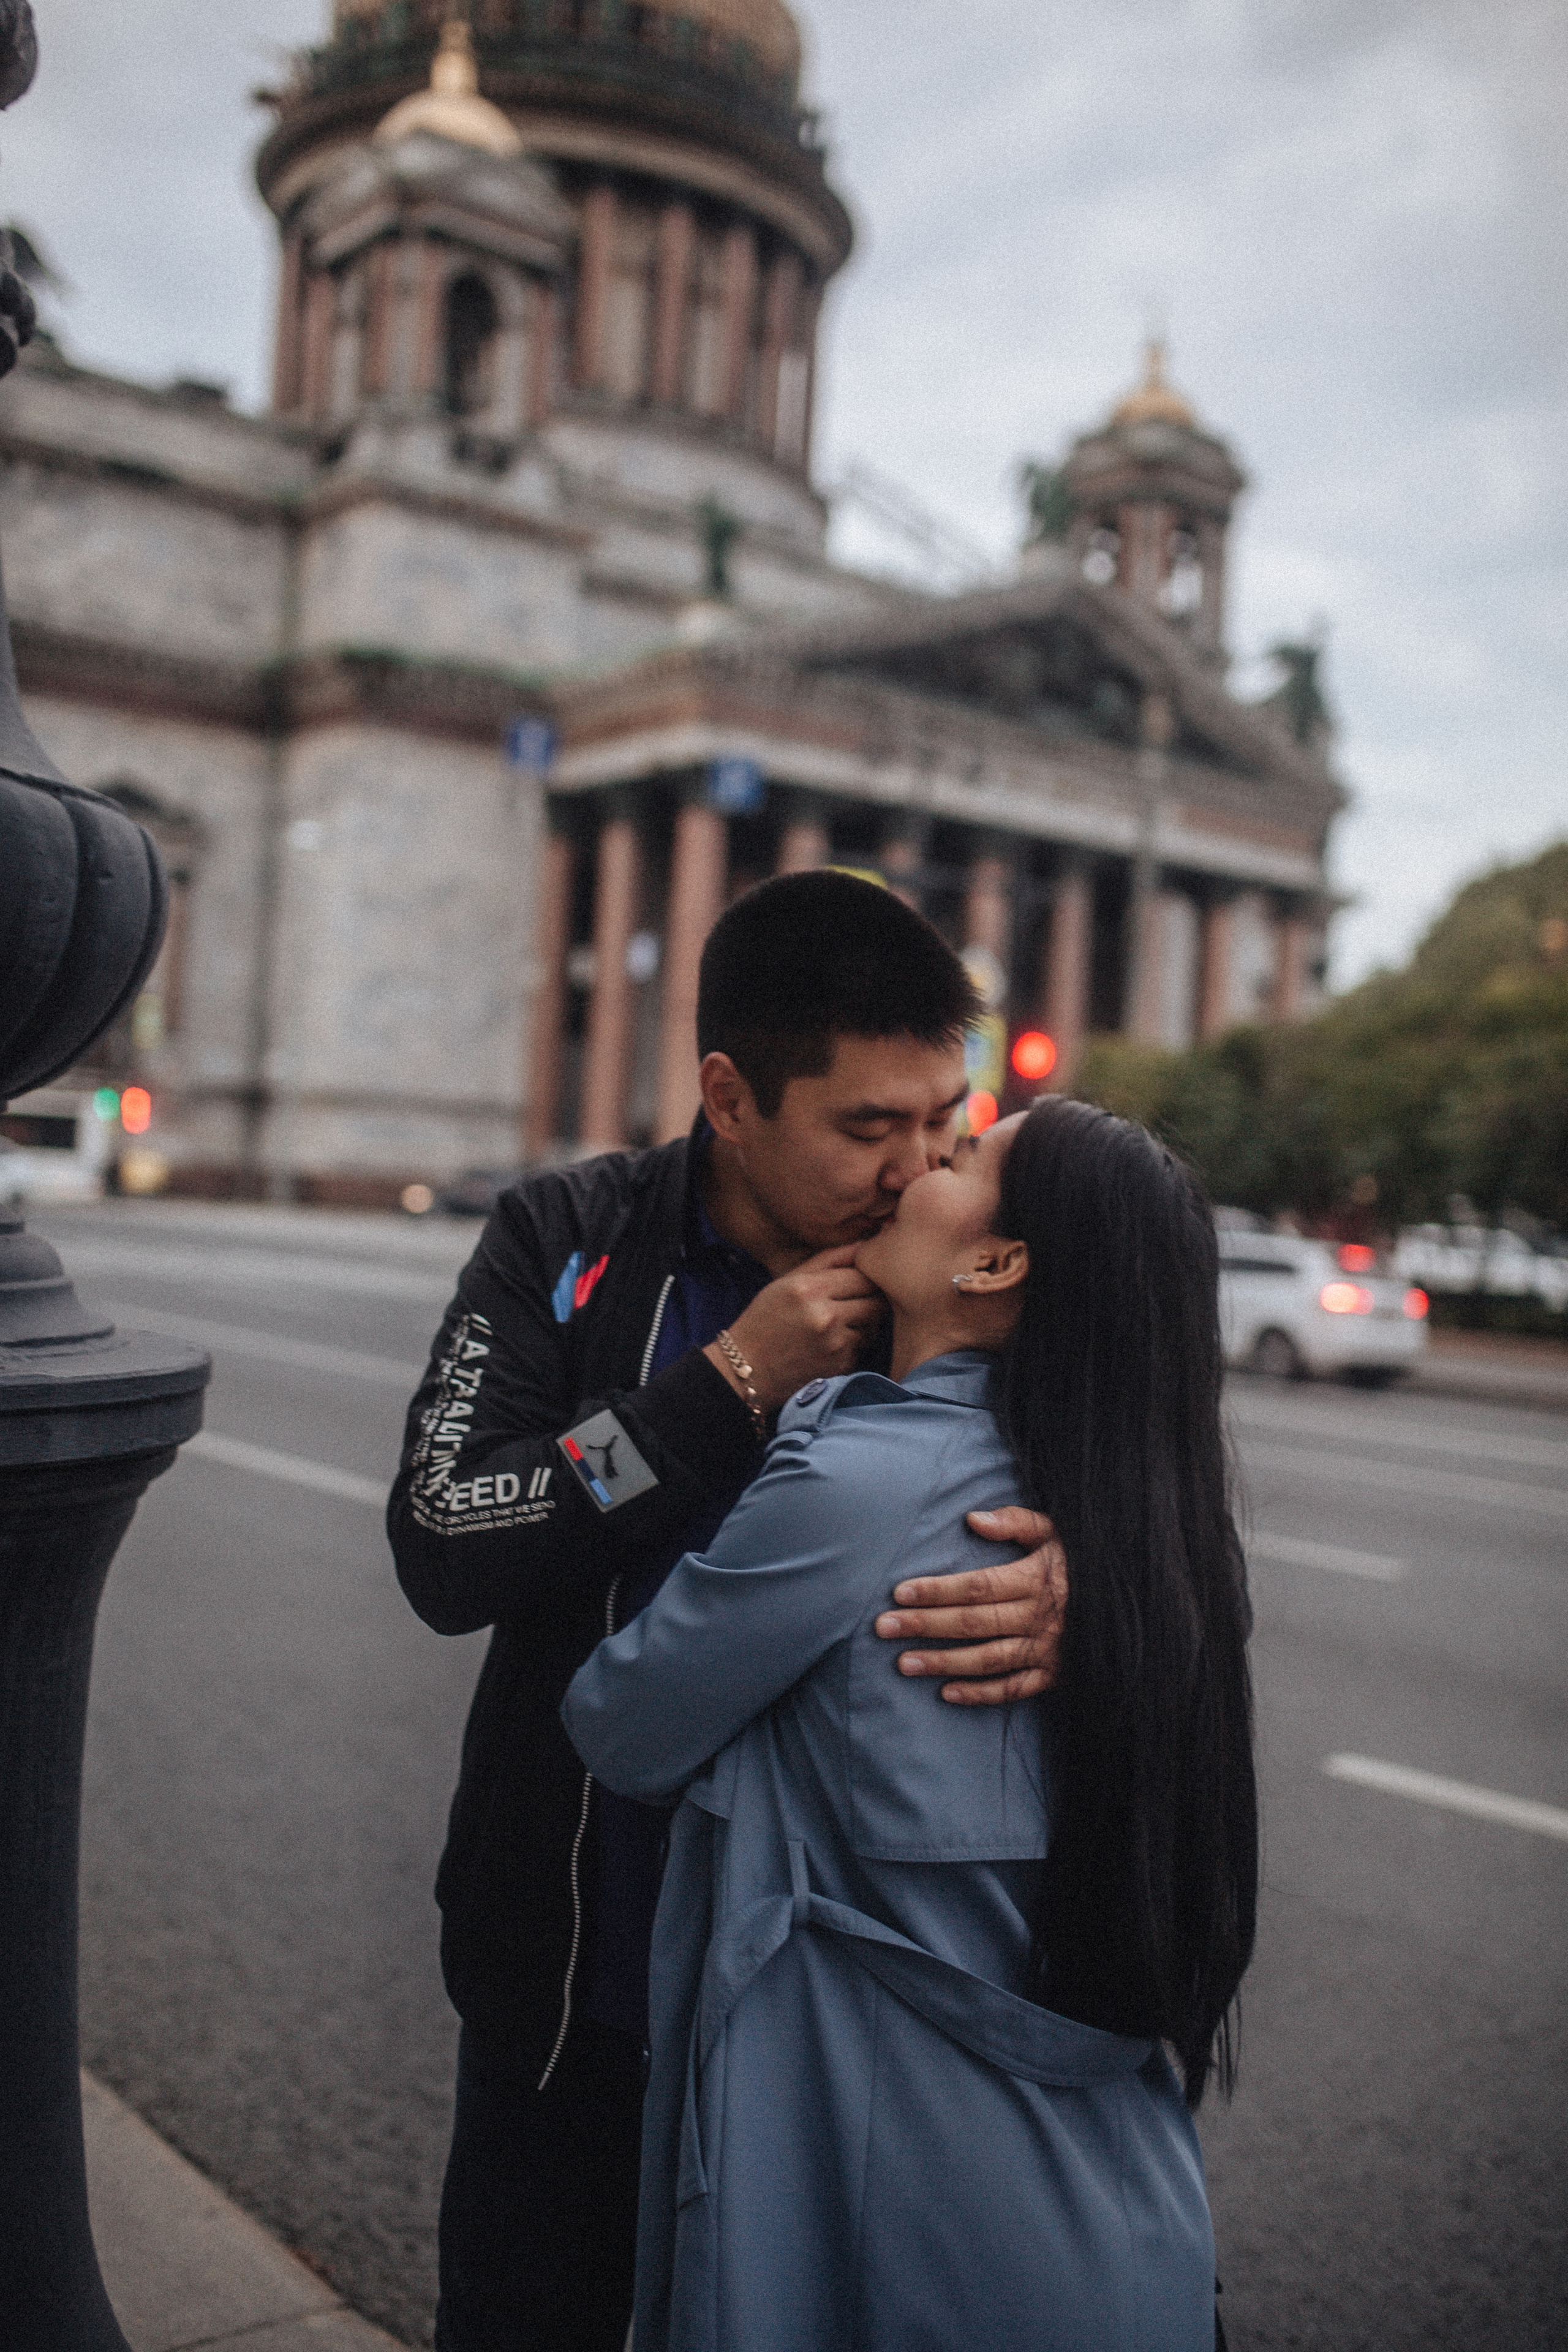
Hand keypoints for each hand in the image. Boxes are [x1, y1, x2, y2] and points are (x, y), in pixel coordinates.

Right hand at [709, 1246, 884, 1411]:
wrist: (748, 1367)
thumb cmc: (766, 1318)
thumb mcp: (787, 1281)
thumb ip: (828, 1259)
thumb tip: (865, 1244)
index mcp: (809, 1289)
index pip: (862, 1274)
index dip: (864, 1276)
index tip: (857, 1281)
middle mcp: (825, 1316)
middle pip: (876, 1300)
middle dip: (870, 1298)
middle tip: (855, 1301)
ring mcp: (835, 1344)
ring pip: (874, 1324)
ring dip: (864, 1322)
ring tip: (838, 1323)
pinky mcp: (840, 1365)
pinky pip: (863, 1346)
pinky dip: (853, 1343)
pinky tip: (829, 1344)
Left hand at [874, 1507, 1066, 1704]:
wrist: (1134, 1604)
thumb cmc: (1085, 1561)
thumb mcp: (1060, 1532)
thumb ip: (1018, 1523)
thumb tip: (974, 1519)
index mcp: (1036, 1579)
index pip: (977, 1586)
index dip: (937, 1590)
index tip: (899, 1592)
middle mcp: (1039, 1617)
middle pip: (973, 1623)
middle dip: (925, 1625)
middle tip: (884, 1628)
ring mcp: (1047, 1650)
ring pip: (987, 1659)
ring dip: (944, 1662)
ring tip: (904, 1664)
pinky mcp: (1056, 1675)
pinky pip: (1015, 1689)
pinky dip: (981, 1694)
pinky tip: (947, 1694)